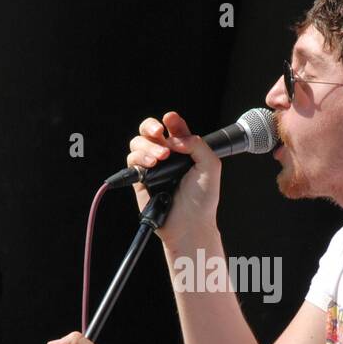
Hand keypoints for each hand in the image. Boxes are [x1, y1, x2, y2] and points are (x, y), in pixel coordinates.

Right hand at [127, 111, 221, 250]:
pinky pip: (132, 160)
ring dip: (148, 145)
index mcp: (184, 150)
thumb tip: (174, 137)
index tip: (171, 119)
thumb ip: (197, 144)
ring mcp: (152, 166)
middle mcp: (166, 156)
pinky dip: (139, 157)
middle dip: (150, 126)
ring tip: (161, 157)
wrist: (189, 224)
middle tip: (159, 131)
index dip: (172, 121)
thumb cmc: (202, 199)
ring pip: (138, 142)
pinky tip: (152, 164)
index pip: (174, 128)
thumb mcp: (210, 166)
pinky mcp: (139, 179)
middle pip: (150, 130)